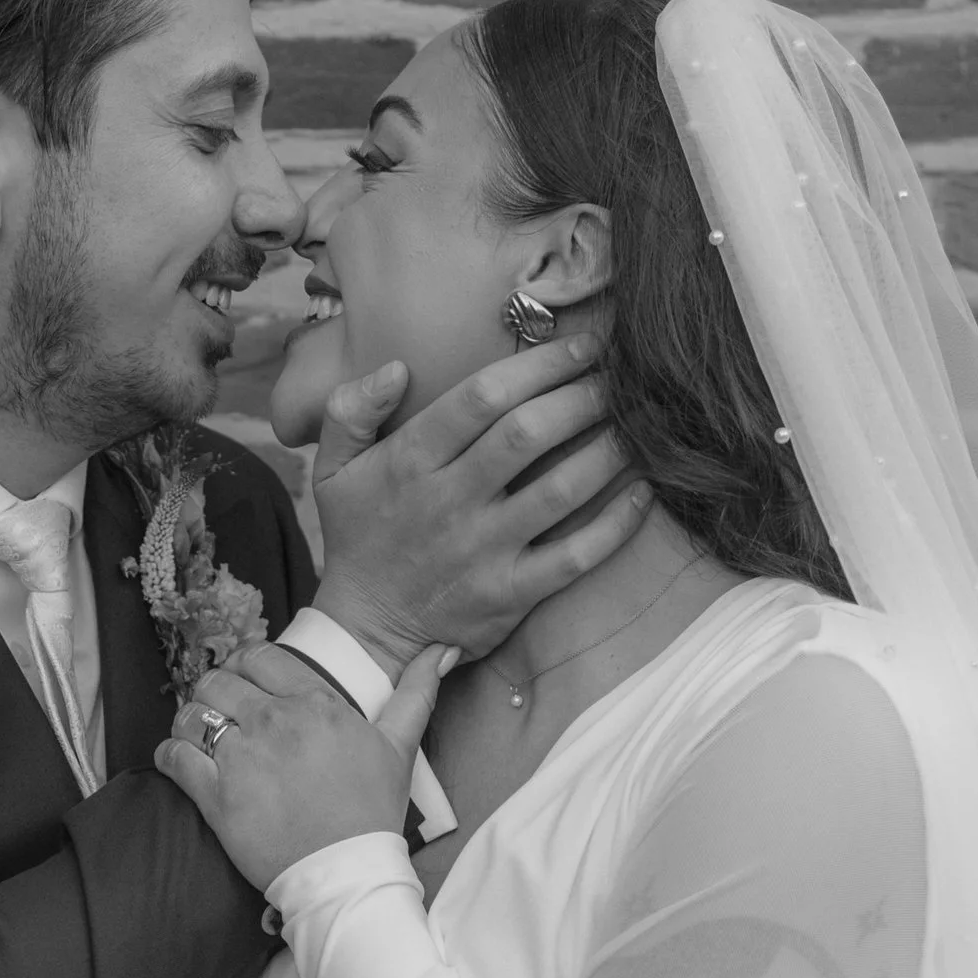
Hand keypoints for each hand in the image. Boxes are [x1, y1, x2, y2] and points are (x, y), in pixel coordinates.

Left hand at [156, 638, 451, 891]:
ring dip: (189, 719)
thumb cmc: (373, 811)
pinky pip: (176, 758)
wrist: (348, 873)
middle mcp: (274, 721)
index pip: (261, 658)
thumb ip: (417, 692)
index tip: (246, 683)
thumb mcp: (400, 746)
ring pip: (192, 713)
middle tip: (220, 711)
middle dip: (215, 691)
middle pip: (220, 680)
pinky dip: (170, 756)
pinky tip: (178, 761)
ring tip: (197, 734)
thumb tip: (442, 649)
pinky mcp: (216, 796)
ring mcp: (242, 757)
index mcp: (316, 703)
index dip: (247, 666)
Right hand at [311, 334, 652, 670]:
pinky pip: (575, 556)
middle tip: (619, 379)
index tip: (582, 346)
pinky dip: (616, 524)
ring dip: (607, 451)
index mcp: (411, 461)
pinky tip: (642, 495)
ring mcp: (484, 550)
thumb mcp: (334, 469)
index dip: (540, 364)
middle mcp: (451, 501)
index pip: (483, 397)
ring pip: (560, 490)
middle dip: (583, 397)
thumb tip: (397, 368)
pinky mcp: (510, 594)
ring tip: (637, 425)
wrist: (365, 630)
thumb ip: (351, 408)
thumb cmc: (359, 538)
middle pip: (528, 434)